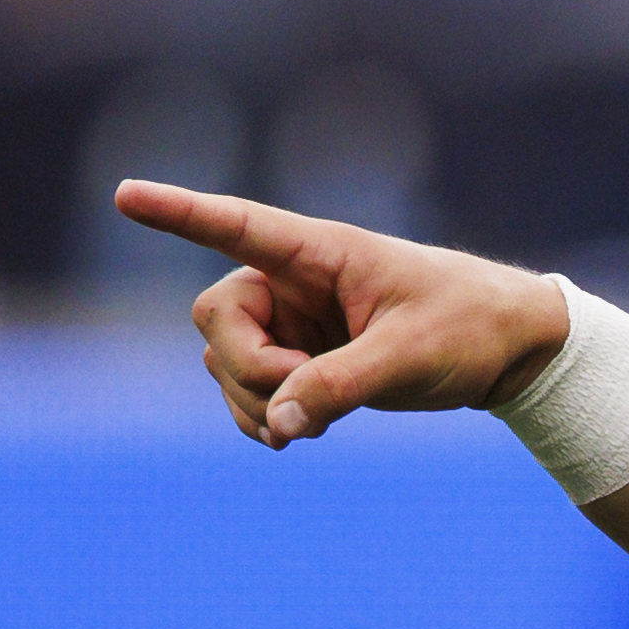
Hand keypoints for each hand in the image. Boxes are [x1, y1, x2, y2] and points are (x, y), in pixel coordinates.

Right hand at [109, 181, 565, 453]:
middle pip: (215, 319)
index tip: (123, 196)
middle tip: (303, 401)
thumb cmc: (467, 326)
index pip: (235, 225)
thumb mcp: (409, 357)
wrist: (504, 350)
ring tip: (316, 424)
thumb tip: (282, 424)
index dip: (178, 214)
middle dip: (247, 369)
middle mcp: (291, 281)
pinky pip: (248, 392)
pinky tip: (301, 432)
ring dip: (256, 402)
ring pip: (223, 362)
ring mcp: (290, 322)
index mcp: (318, 252)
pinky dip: (265, 418)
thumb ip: (341, 387)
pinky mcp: (299, 360)